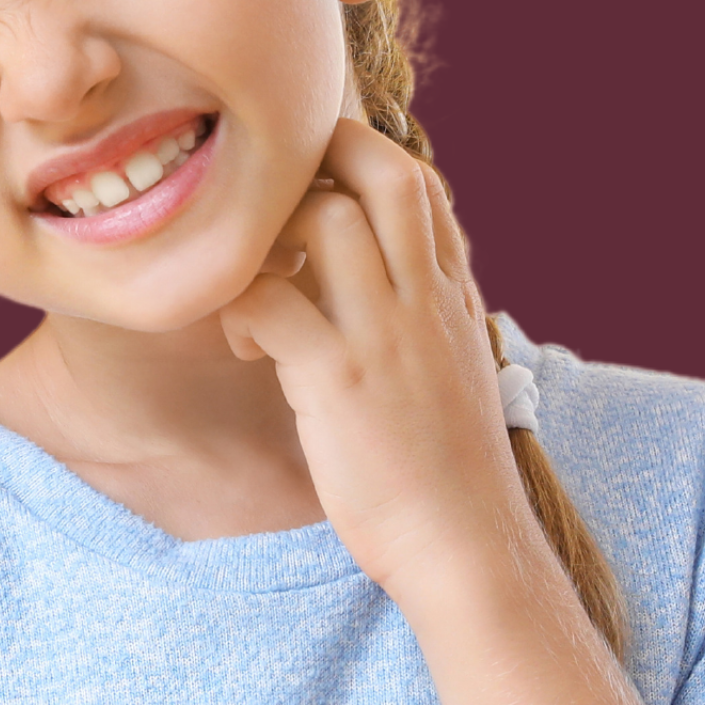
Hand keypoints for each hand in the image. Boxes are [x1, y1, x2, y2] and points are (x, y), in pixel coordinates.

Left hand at [213, 117, 527, 606]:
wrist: (464, 545)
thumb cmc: (449, 473)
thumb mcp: (453, 373)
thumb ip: (423, 319)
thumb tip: (385, 287)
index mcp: (452, 296)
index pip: (421, 183)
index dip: (363, 162)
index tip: (316, 194)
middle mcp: (426, 301)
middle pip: (384, 171)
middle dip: (319, 158)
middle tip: (268, 207)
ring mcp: (386, 336)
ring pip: (326, 218)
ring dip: (269, 237)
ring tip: (253, 291)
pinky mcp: (340, 381)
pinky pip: (271, 301)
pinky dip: (240, 307)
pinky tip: (244, 347)